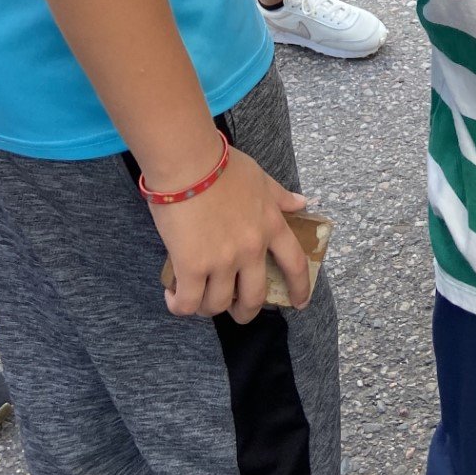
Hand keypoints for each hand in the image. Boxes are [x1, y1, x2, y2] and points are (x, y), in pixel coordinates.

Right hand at [151, 143, 311, 322]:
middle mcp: (251, 249)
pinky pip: (189, 302)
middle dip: (246, 312)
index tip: (300, 302)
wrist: (189, 162)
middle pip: (254, 297)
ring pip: (219, 304)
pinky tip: (174, 297)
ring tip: (197, 298)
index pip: (295, 264)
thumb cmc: (222, 165)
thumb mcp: (260, 178)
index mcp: (271, 226)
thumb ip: (280, 196)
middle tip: (237, 312)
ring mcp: (222, 260)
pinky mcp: (192, 266)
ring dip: (209, 308)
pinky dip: (181, 305)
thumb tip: (302, 202)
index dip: (300, 287)